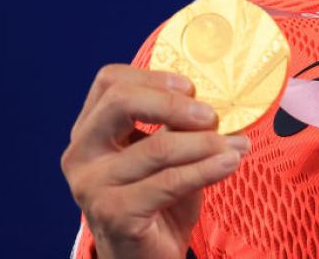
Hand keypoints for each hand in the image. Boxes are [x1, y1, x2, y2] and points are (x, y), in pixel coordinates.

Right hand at [61, 64, 248, 258]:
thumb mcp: (167, 154)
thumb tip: (220, 101)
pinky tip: (229, 163)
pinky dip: (206, 169)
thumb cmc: (158, 199)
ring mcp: (92, 185)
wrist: (146, 257)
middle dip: (174, 104)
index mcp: (90, 131)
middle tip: (211, 115)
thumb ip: (179, 125)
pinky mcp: (113, 213)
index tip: (192, 89)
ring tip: (236, 146)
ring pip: (157, 147)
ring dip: (206, 143)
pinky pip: (168, 182)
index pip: (110, 81)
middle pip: (121, 102)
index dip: (154, 77)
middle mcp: (82, 154)